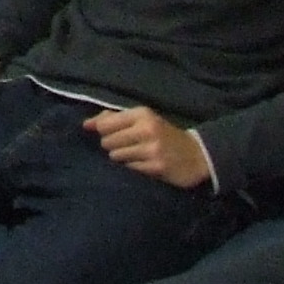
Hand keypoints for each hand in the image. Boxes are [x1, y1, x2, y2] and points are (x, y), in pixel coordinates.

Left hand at [86, 105, 213, 187]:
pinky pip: (129, 168)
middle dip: (112, 146)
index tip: (110, 135)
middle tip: (127, 147)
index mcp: (142, 114)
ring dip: (122, 158)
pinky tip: (143, 165)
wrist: (197, 155)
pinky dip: (132, 168)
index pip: (105, 124)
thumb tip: (86, 124)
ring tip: (135, 156)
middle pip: (107, 141)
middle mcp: (146, 129)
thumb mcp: (143, 120)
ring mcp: (152, 149)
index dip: (103, 132)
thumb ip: (114, 119)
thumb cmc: (163, 135)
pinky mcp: (156, 167)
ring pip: (116, 156)